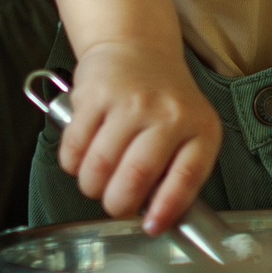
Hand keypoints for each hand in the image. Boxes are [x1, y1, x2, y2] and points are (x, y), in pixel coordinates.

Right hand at [61, 40, 221, 231]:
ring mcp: (130, 101)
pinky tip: (82, 156)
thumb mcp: (190, 129)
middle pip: (135, 177)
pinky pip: (74, 147)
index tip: (151, 227)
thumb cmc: (164, 98)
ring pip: (98, 167)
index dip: (166, 209)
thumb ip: (180, 170)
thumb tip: (158, 218)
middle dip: (117, 204)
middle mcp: (168, 113)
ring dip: (91, 186)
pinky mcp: (96, 94)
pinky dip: (72, 162)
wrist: (137, 46)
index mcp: (199, 127)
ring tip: (96, 181)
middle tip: (115, 204)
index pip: (185, 177)